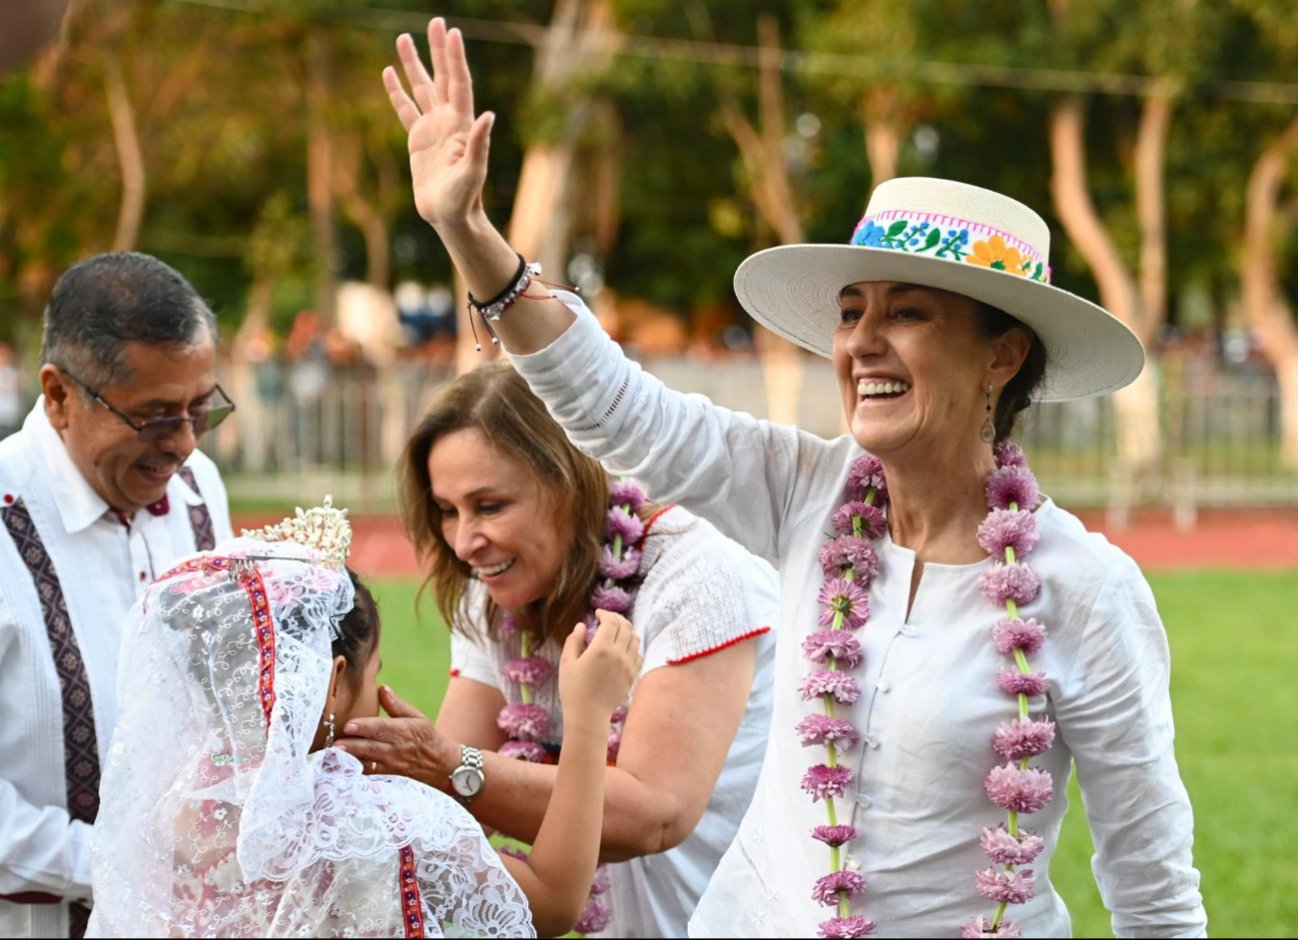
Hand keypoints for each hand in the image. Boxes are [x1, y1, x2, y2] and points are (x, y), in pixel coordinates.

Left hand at [335, 685, 458, 787]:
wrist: (443, 766)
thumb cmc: (427, 737)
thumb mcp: (417, 717)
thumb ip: (397, 705)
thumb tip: (381, 688)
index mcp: (404, 730)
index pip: (382, 728)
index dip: (365, 727)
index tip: (349, 725)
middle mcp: (397, 749)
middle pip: (372, 747)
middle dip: (353, 746)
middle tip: (335, 745)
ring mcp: (392, 765)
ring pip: (369, 763)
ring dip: (351, 760)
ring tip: (334, 758)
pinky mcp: (389, 776)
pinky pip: (371, 775)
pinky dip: (357, 773)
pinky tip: (342, 771)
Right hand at [382, 17, 492, 231]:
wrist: (450, 217)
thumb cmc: (464, 199)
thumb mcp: (473, 173)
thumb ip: (479, 145)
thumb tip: (488, 115)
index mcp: (462, 125)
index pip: (459, 84)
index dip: (455, 58)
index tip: (452, 33)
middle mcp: (449, 121)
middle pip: (443, 77)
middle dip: (438, 51)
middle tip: (436, 22)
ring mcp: (433, 129)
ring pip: (422, 88)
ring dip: (414, 64)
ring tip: (404, 38)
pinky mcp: (418, 140)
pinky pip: (405, 109)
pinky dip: (397, 92)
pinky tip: (389, 73)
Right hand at [559, 609, 642, 719]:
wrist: (588, 715)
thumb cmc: (573, 689)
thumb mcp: (567, 662)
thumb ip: (573, 640)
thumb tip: (582, 625)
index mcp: (601, 648)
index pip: (610, 622)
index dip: (604, 613)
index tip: (597, 613)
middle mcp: (618, 654)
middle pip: (625, 626)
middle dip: (616, 618)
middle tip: (607, 618)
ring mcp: (628, 665)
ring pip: (635, 638)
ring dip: (626, 629)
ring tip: (616, 630)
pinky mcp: (632, 675)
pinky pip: (638, 654)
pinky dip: (632, 645)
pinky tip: (623, 647)